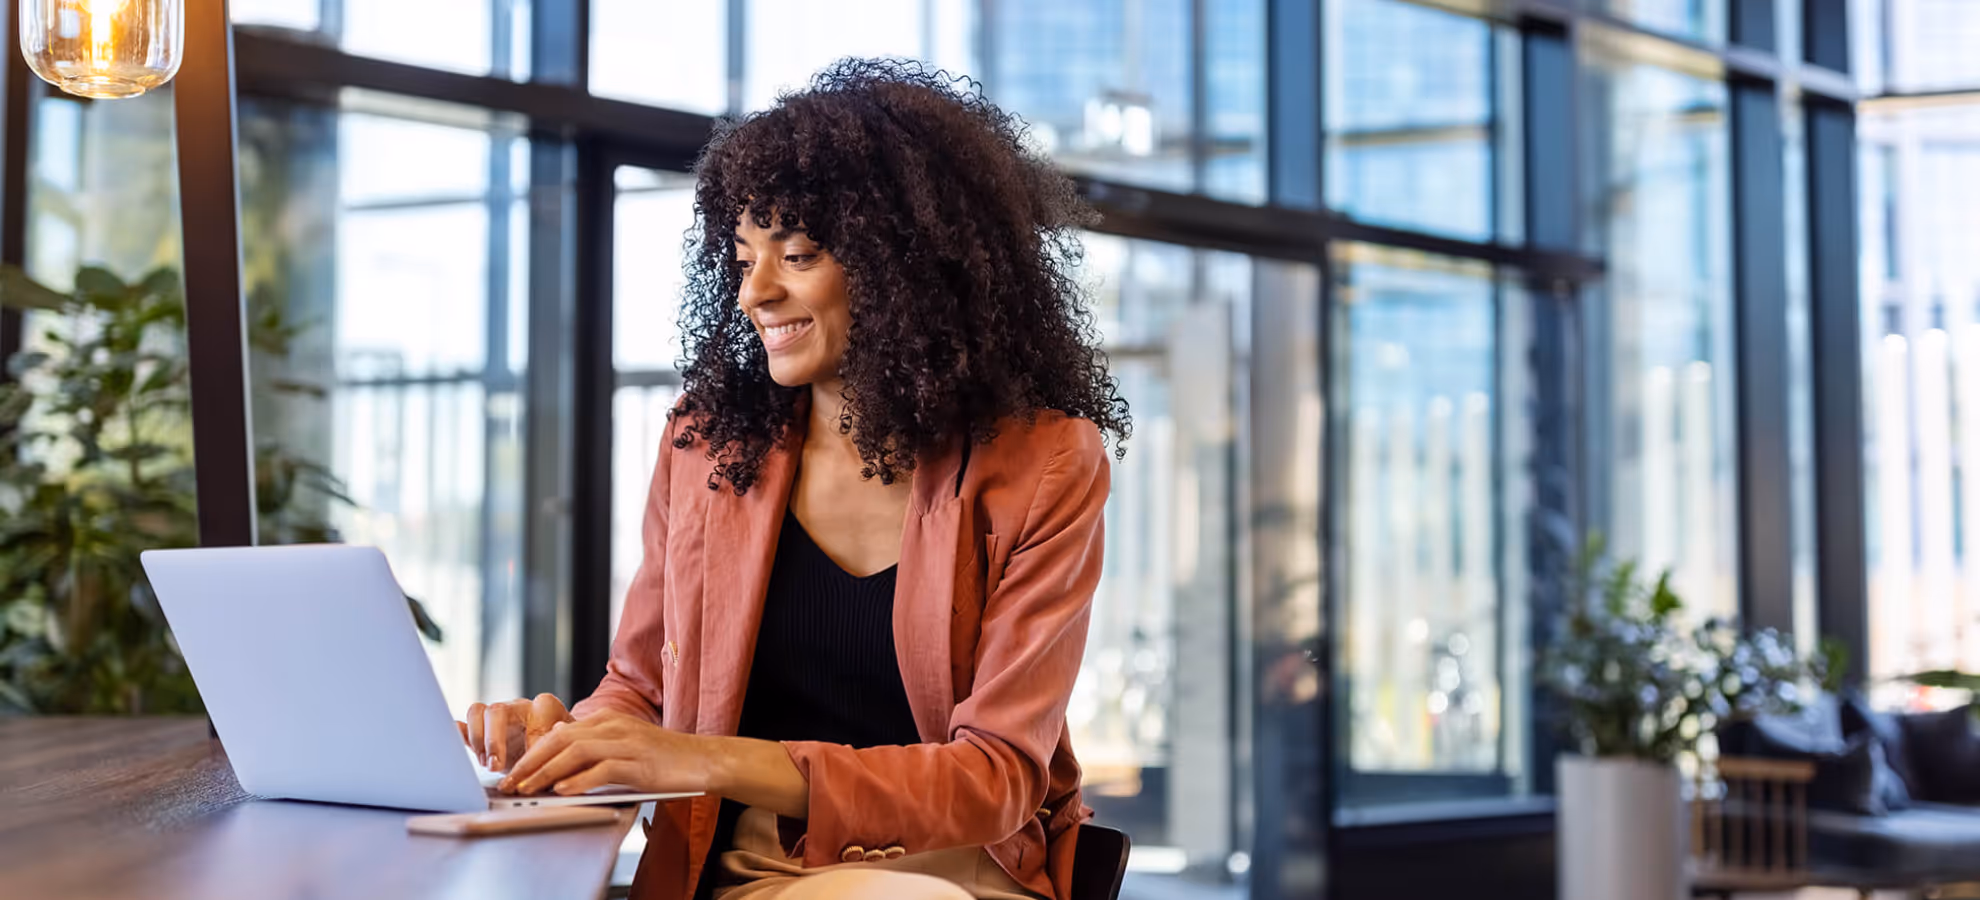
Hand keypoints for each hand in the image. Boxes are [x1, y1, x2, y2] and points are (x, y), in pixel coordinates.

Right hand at [459, 693, 573, 771]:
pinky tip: (461, 751)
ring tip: (486, 764)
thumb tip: (554, 732)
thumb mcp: (565, 748)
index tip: (529, 764)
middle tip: (495, 766)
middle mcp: (518, 707)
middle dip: (493, 740)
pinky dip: (459, 735)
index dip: (531, 738)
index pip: (536, 710)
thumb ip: (558, 742)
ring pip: (477, 712)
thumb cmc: (561, 750)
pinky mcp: (480, 729)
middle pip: (496, 710)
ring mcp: (497, 717)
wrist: (549, 754)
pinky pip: (462, 725)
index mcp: (544, 707)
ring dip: (477, 740)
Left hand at [498, 711, 715, 796]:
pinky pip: (602, 769)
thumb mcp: (623, 742)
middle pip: (561, 739)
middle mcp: (614, 725)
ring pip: (576, 751)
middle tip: (510, 784)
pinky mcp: (640, 762)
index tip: (512, 774)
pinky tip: (563, 791)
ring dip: (547, 772)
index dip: (531, 753)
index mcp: (607, 719)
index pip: (558, 732)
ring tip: (529, 789)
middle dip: (531, 762)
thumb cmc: (663, 757)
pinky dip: (579, 780)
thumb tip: (556, 737)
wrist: (703, 759)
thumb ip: (592, 740)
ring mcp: (627, 742)